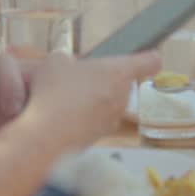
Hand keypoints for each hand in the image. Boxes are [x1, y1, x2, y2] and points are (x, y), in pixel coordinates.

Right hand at [20, 51, 161, 150]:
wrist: (44, 134)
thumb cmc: (54, 91)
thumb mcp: (56, 62)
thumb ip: (67, 60)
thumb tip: (66, 64)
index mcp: (119, 72)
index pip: (150, 62)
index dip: (149, 58)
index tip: (149, 57)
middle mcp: (122, 97)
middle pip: (122, 84)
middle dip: (105, 80)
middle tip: (81, 78)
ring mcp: (112, 120)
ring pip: (108, 105)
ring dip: (93, 101)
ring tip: (65, 99)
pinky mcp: (98, 138)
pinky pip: (94, 123)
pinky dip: (82, 120)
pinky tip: (60, 118)